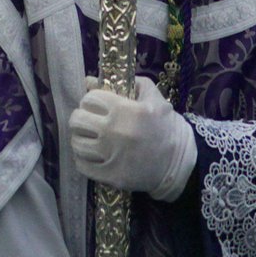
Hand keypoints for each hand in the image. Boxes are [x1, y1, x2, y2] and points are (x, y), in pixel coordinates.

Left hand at [69, 75, 195, 201]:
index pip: (89, 99)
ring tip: (88, 138)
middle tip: (88, 121)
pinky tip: (91, 155)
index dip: (90, 100)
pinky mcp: (110, 176)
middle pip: (77, 121)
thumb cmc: (166, 126)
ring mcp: (111, 156)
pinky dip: (82, 159)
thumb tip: (91, 80)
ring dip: (80, 138)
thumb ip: (129, 83)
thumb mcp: (154, 97)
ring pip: (77, 143)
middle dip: (80, 118)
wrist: (178, 162)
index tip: (95, 106)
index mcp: (125, 110)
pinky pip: (82, 165)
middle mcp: (114, 132)